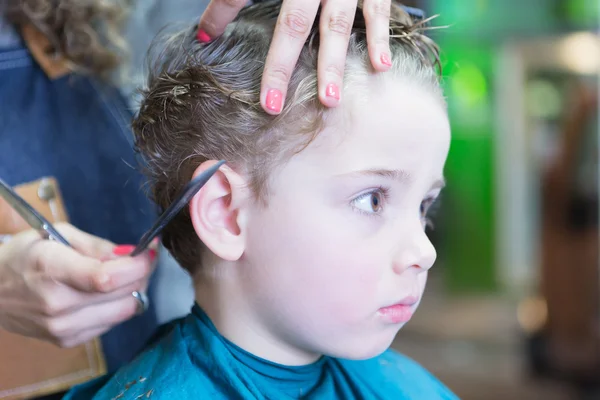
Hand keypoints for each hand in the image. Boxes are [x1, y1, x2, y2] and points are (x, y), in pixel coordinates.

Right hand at [0, 224, 155, 347]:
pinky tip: (107, 293)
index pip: (105, 278)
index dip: (137, 265)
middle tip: (143, 259)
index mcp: (51, 269)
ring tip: (126, 275)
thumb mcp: (58, 234)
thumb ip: (98, 246)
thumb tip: (132, 254)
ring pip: (124, 311)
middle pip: (122, 294)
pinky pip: (112, 323)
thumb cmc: (26, 255)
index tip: (150, 250)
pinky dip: (118, 306)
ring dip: (134, 291)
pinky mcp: (67, 341)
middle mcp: (57, 304)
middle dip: (142, 273)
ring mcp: (62, 327)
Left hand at [198, 0, 391, 113]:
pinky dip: (380, 37)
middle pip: (293, 23)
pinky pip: (378, 9)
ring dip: (333, 64)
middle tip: (273, 104)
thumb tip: (203, 35)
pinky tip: (380, 66)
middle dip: (282, 65)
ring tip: (329, 99)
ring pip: (335, 23)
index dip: (227, 21)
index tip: (230, 65)